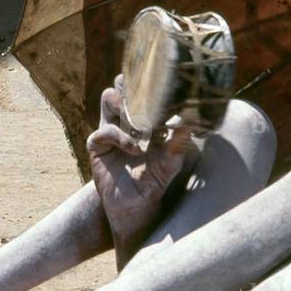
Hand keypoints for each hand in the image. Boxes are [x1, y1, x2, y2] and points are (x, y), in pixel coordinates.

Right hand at [87, 75, 191, 255]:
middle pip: (122, 86)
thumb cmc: (155, 182)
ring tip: (140, 124)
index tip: (165, 86)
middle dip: (132, 85)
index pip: (143, 90)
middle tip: (147, 96)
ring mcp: (109, 129)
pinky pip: (103, 130)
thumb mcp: (171, 161)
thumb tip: (193, 121)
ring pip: (108, 98)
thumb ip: (179, 141)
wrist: (136, 207)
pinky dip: (120, 136)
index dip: (150, 84)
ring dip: (124, 104)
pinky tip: (134, 148)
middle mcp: (125, 120)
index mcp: (144, 119)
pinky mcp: (97, 145)